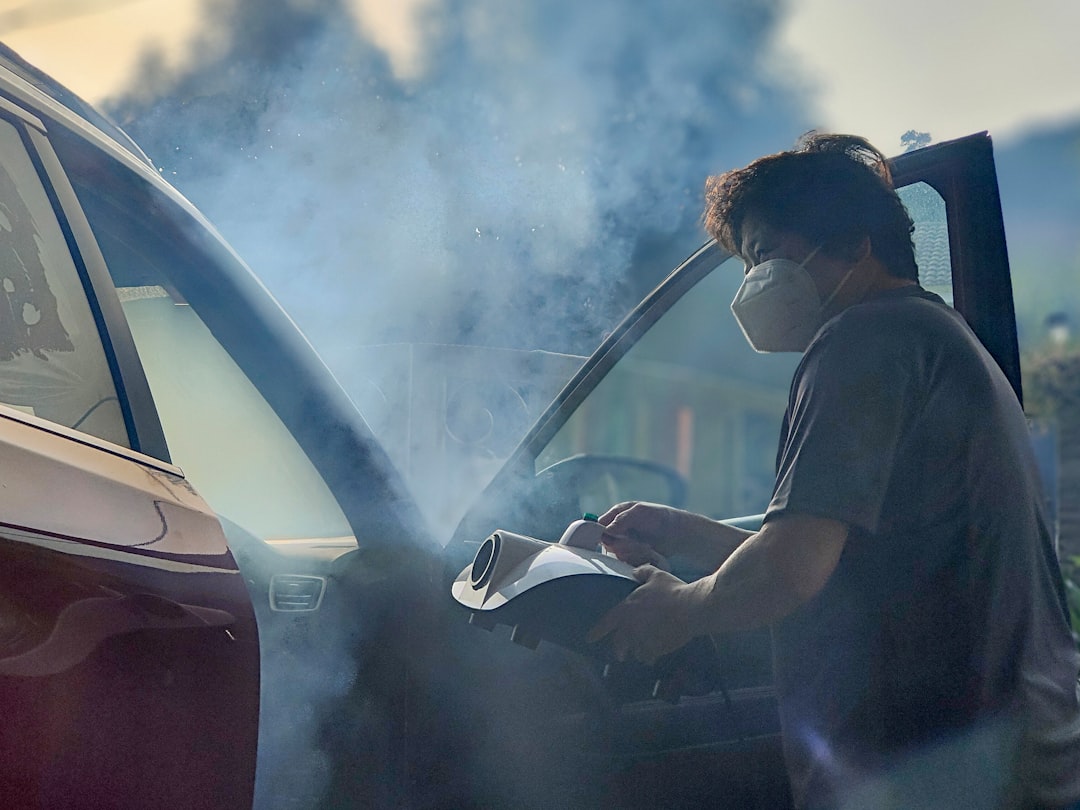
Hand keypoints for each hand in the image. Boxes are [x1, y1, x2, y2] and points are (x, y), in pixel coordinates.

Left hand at [585, 565, 702, 664]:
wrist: (691, 608)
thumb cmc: (672, 590)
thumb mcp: (656, 575)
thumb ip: (642, 572)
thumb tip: (634, 571)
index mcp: (627, 609)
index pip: (607, 622)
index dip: (597, 631)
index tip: (589, 639)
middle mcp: (631, 627)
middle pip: (619, 643)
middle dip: (618, 649)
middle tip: (620, 654)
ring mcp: (643, 640)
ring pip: (635, 651)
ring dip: (637, 651)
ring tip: (642, 652)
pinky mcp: (656, 649)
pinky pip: (649, 657)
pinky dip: (650, 656)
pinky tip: (655, 654)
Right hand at [597, 501, 685, 567]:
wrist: (678, 533)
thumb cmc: (660, 517)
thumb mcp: (640, 512)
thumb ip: (621, 520)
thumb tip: (604, 531)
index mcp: (617, 514)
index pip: (598, 524)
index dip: (599, 533)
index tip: (608, 539)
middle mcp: (618, 530)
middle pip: (606, 542)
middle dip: (621, 544)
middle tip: (635, 543)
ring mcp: (625, 543)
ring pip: (617, 553)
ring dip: (631, 551)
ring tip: (646, 546)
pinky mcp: (632, 555)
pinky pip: (627, 561)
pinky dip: (637, 558)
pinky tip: (648, 552)